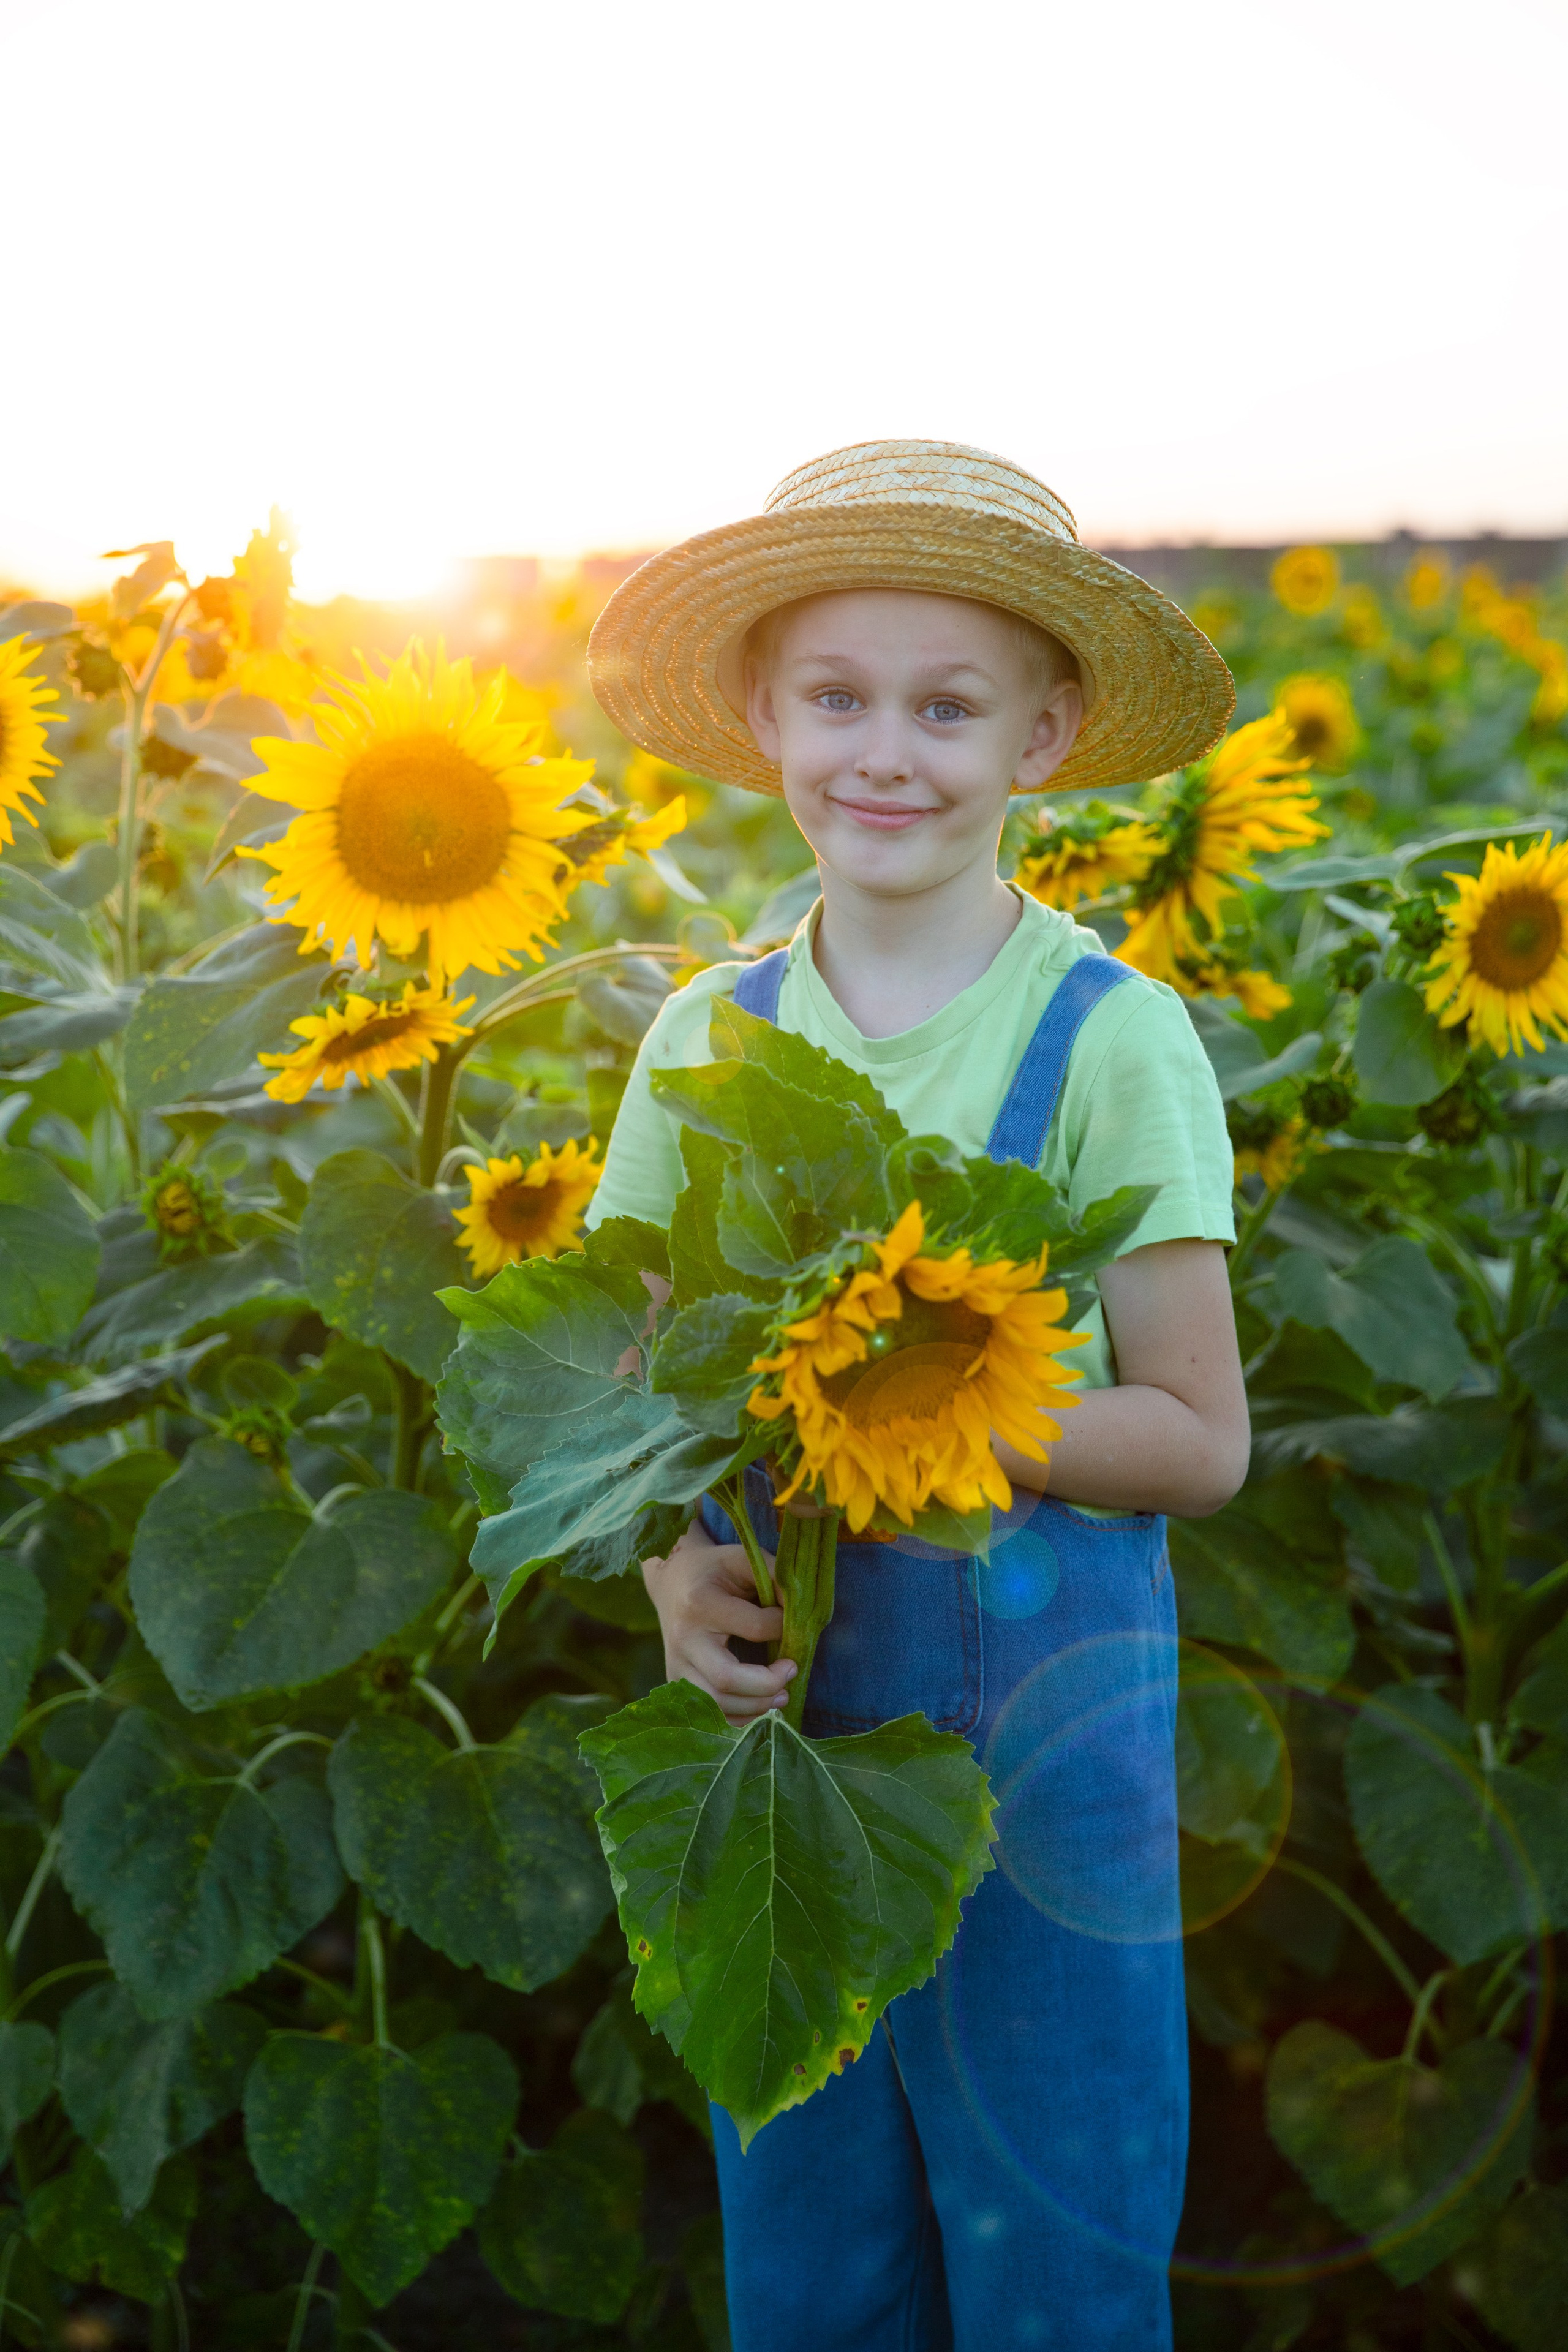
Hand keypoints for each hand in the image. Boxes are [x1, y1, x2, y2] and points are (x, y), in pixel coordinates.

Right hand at [642, 1516, 792, 1725]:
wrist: (672, 1581)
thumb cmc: (716, 1570)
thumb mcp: (743, 1560)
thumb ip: (776, 1578)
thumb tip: (802, 1611)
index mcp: (701, 1602)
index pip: (754, 1628)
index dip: (781, 1628)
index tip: (790, 1623)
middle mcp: (684, 1638)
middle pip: (727, 1679)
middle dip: (768, 1684)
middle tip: (792, 1671)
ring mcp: (676, 1665)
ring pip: (717, 1704)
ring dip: (756, 1707)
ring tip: (781, 1695)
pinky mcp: (675, 1683)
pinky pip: (709, 1714)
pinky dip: (739, 1719)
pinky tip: (760, 1706)